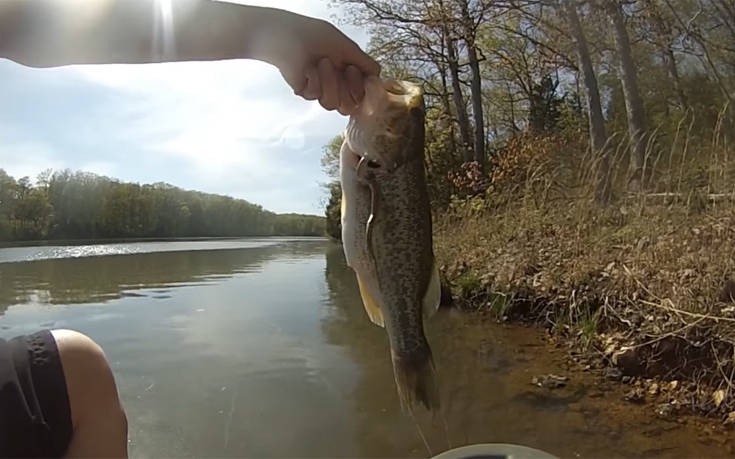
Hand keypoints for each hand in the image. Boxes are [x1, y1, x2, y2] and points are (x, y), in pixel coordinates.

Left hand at [254, 9, 379, 115]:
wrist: (285, 38)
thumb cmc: (313, 36)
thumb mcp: (345, 46)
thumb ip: (364, 63)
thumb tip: (378, 76)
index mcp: (348, 69)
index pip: (364, 92)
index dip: (364, 89)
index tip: (364, 79)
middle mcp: (337, 82)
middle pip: (352, 104)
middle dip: (349, 86)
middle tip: (344, 69)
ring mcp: (322, 89)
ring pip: (335, 105)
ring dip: (330, 82)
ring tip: (321, 63)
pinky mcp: (307, 92)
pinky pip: (317, 96)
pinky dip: (314, 80)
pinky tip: (307, 68)